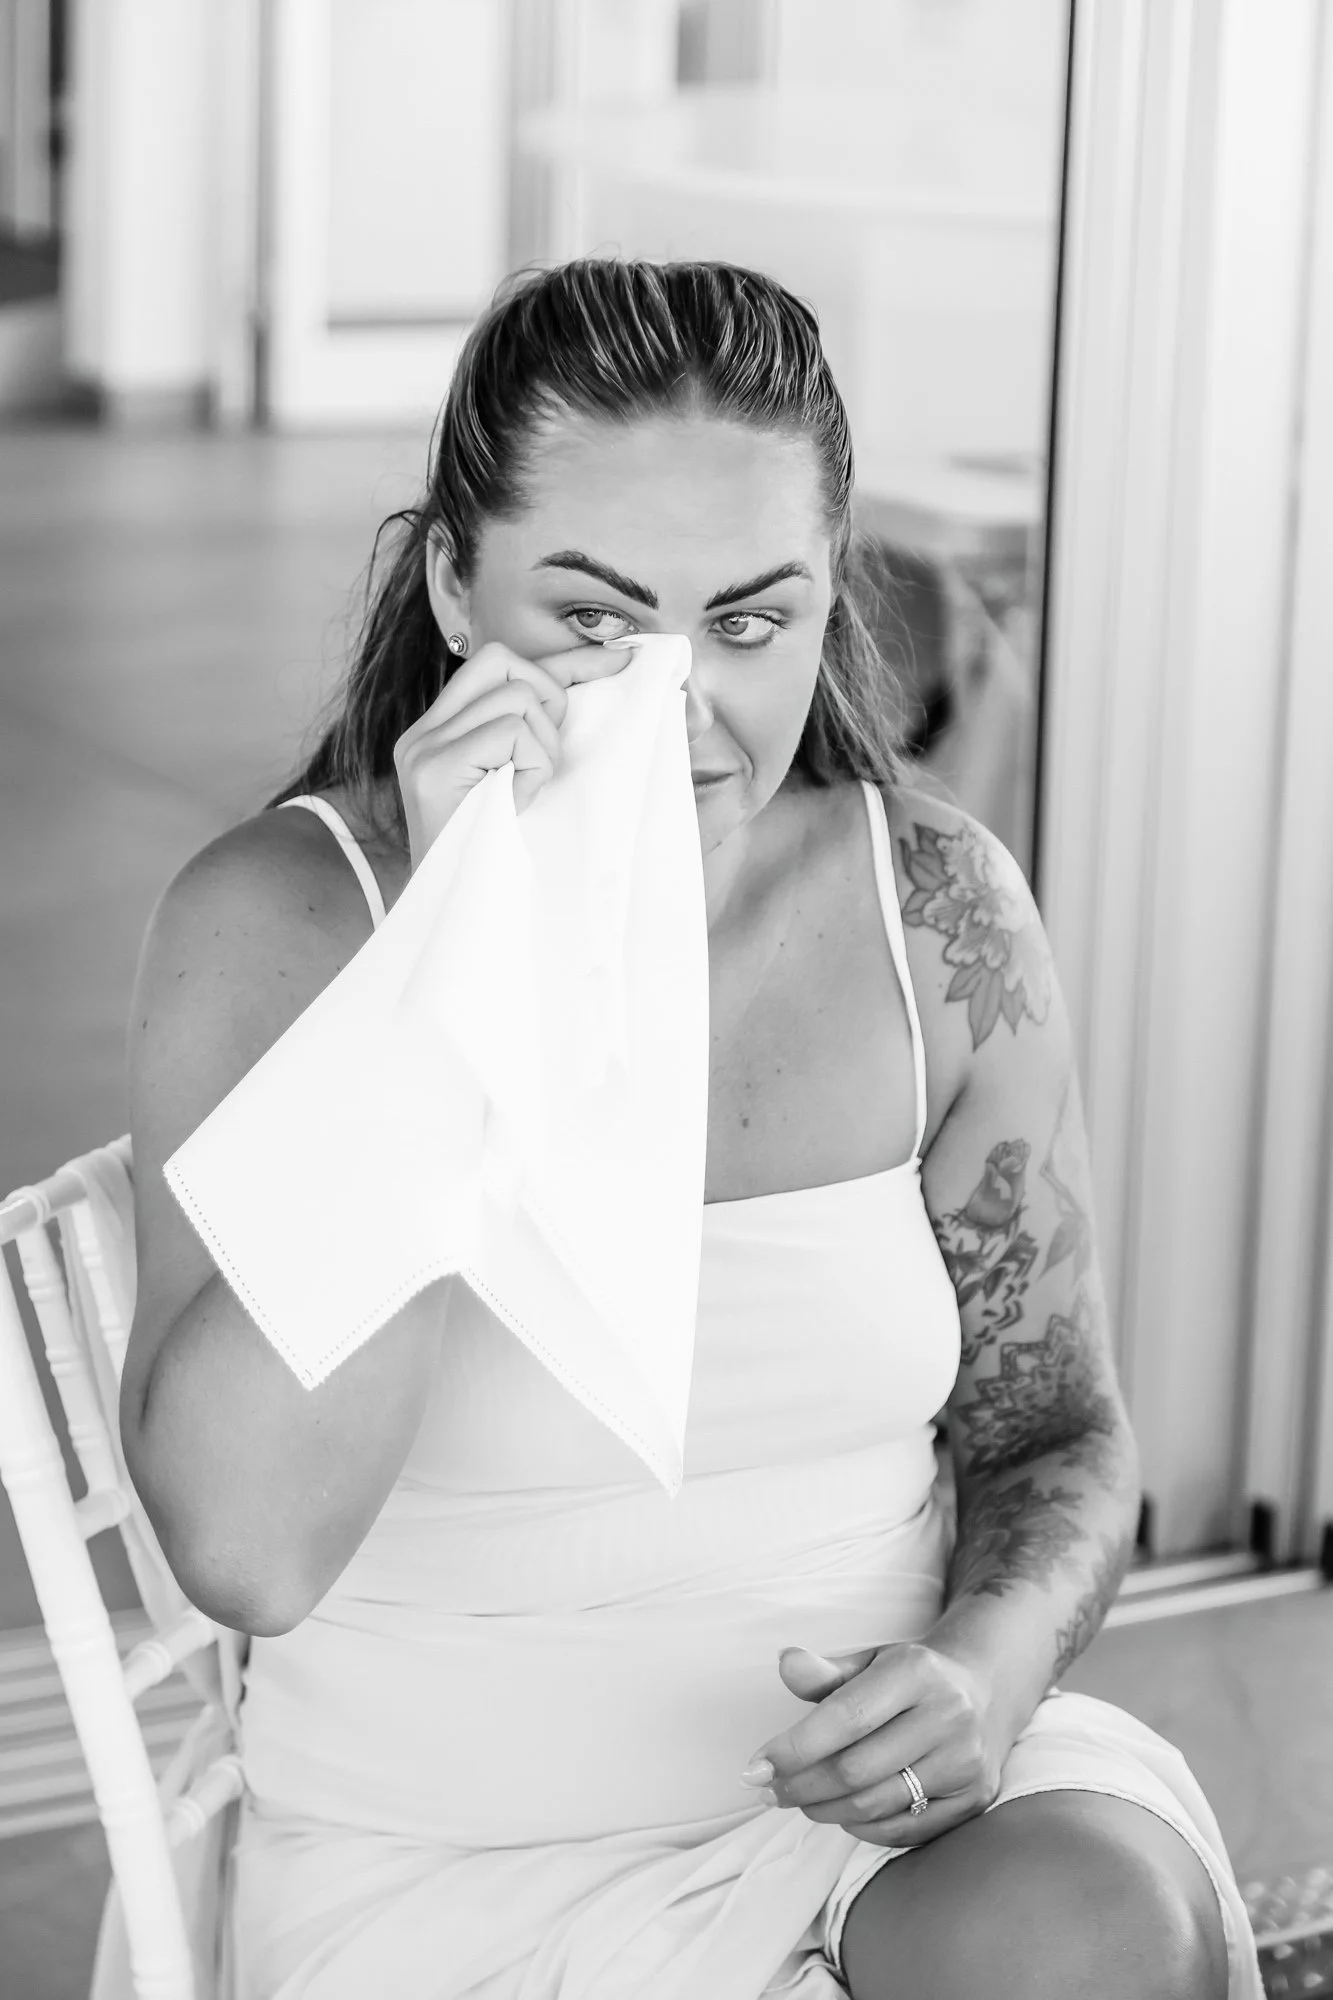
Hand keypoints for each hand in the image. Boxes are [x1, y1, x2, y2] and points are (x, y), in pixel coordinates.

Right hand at [392, 638, 638, 872]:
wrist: (458, 917)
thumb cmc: (498, 859)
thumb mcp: (519, 785)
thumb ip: (532, 738)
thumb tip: (596, 686)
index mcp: (439, 732)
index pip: (500, 666)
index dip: (563, 660)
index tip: (619, 659)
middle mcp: (423, 733)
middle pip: (504, 662)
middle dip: (548, 701)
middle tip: (543, 761)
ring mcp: (422, 748)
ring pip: (517, 697)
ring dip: (542, 746)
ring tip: (524, 791)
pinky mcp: (434, 769)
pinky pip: (513, 733)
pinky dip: (532, 767)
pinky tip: (515, 803)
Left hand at [741, 1642, 1003, 1848]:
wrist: (985, 1692)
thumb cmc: (908, 1679)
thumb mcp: (869, 1662)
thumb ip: (824, 1671)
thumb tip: (785, 1663)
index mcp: (916, 1671)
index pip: (845, 1719)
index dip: (794, 1748)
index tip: (755, 1767)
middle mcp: (948, 1715)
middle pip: (855, 1770)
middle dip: (800, 1786)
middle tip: (769, 1789)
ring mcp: (966, 1761)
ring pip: (876, 1805)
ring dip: (824, 1809)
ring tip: (799, 1798)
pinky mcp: (974, 1797)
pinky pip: (904, 1830)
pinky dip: (861, 1827)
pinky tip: (840, 1811)